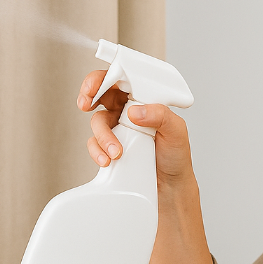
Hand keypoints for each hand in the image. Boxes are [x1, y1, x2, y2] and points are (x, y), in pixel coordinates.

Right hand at [77, 70, 196, 186]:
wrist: (170, 186)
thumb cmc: (175, 155)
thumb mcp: (176, 130)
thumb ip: (160, 115)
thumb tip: (135, 111)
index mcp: (142, 99)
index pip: (120, 79)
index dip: (104, 77)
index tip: (95, 85)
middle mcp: (126, 111)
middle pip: (100, 94)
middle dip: (89, 95)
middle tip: (85, 103)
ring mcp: (116, 129)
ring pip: (97, 121)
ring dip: (102, 135)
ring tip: (116, 151)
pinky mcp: (108, 148)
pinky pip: (94, 144)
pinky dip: (97, 151)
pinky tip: (108, 159)